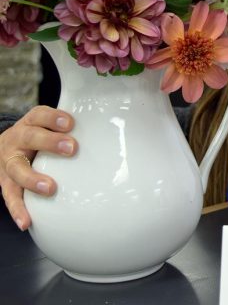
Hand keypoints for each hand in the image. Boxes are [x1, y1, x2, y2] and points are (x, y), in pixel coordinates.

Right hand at [0, 106, 75, 230]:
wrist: (4, 146)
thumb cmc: (39, 135)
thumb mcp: (49, 126)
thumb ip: (71, 129)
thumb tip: (108, 131)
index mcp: (31, 123)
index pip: (40, 116)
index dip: (53, 118)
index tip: (70, 124)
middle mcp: (17, 140)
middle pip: (30, 137)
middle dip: (50, 143)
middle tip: (71, 148)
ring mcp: (9, 162)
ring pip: (17, 169)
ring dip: (32, 179)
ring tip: (49, 188)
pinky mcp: (5, 181)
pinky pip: (9, 196)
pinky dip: (17, 209)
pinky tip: (26, 221)